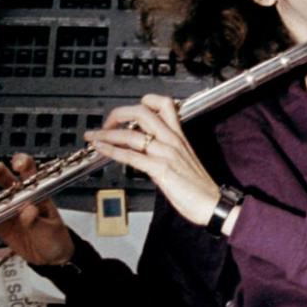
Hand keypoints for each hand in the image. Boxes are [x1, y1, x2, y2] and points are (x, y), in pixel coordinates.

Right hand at [0, 154, 75, 265]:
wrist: (50, 259)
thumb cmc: (56, 238)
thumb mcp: (50, 230)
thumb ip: (38, 221)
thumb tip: (28, 211)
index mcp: (36, 191)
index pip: (28, 170)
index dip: (21, 162)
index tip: (16, 165)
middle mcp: (19, 196)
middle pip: (3, 175)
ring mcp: (6, 208)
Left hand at [85, 94, 222, 226]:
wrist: (213, 204)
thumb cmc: (200, 187)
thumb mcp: (183, 161)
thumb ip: (165, 151)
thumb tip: (144, 150)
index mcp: (179, 136)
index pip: (163, 104)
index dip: (142, 102)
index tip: (128, 113)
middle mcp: (172, 140)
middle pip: (141, 112)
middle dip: (118, 114)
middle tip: (106, 123)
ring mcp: (166, 153)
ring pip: (132, 133)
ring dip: (107, 133)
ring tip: (93, 137)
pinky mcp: (161, 169)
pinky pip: (132, 155)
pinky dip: (112, 150)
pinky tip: (101, 149)